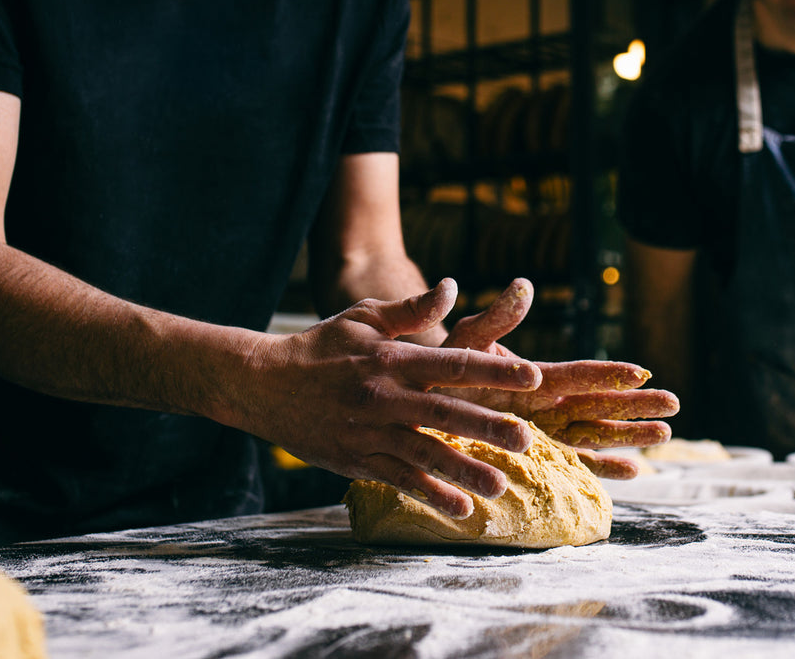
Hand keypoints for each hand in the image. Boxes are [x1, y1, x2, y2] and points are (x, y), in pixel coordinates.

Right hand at [230, 279, 542, 518]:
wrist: (263, 384)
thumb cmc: (321, 346)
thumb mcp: (364, 317)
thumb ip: (412, 309)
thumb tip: (453, 287)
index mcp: (392, 360)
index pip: (453, 364)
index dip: (494, 372)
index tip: (532, 377)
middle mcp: (384, 397)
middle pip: (444, 413)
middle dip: (487, 427)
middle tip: (526, 440)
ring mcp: (369, 433)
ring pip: (424, 454)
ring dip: (464, 470)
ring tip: (501, 486)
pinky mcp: (355, 460)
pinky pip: (398, 480)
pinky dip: (429, 495)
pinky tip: (460, 508)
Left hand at [439, 279, 679, 478]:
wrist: (429, 398)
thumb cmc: (450, 366)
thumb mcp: (471, 340)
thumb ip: (497, 319)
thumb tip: (523, 285)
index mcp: (539, 377)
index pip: (581, 375)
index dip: (610, 375)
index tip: (642, 371)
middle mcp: (551, 405)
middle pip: (601, 406)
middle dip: (637, 406)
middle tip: (674, 404)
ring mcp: (547, 432)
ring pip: (597, 435)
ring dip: (630, 435)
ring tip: (665, 435)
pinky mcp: (538, 457)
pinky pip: (574, 464)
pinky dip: (603, 468)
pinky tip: (633, 471)